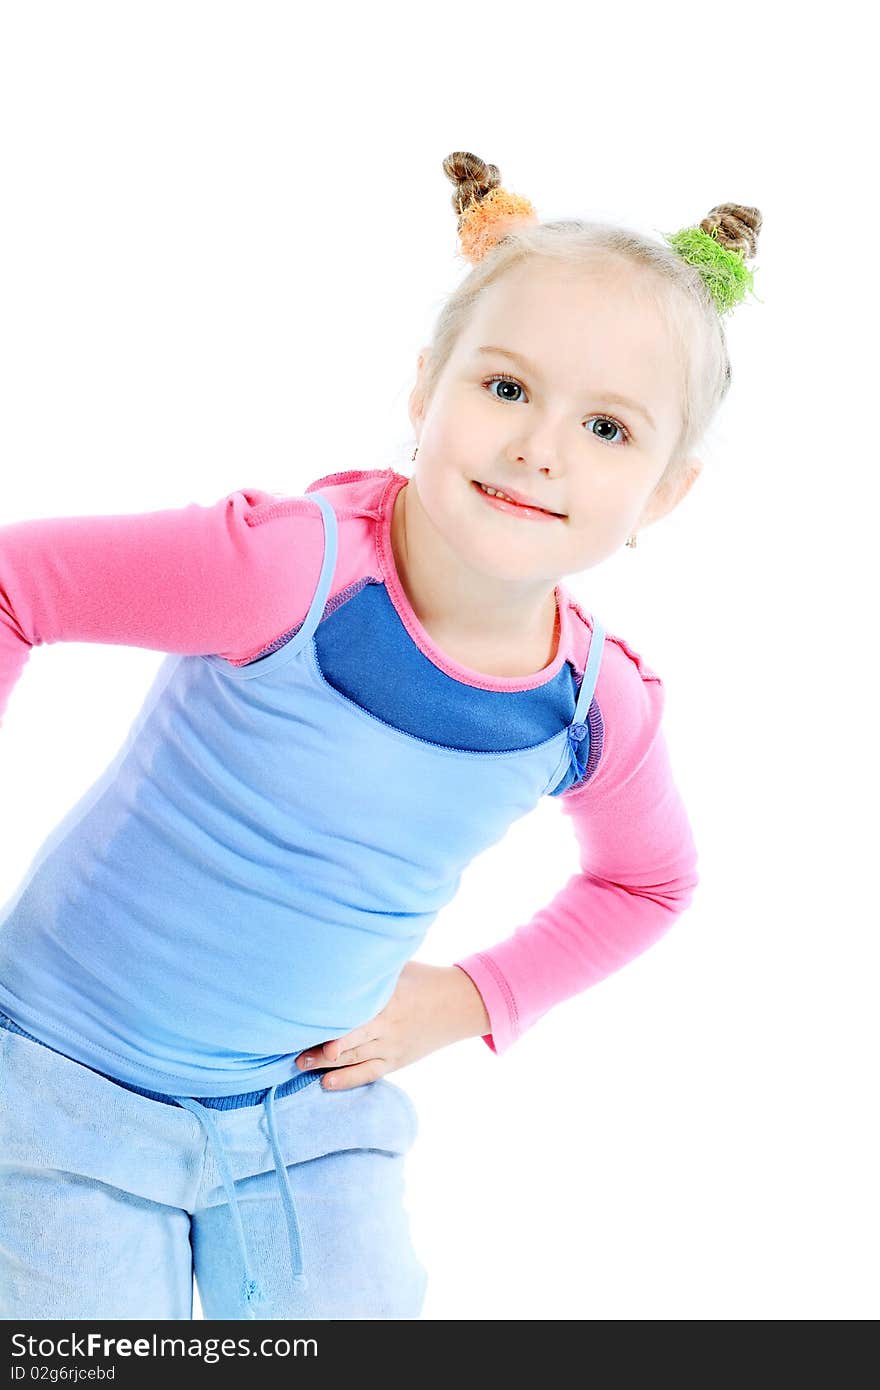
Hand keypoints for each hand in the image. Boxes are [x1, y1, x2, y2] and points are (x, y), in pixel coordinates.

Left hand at [294, 961, 490, 1091]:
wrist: (458, 1004)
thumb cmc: (424, 978)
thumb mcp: (400, 965)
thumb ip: (373, 966)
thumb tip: (340, 950)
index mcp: (388, 998)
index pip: (355, 1011)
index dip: (332, 1019)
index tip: (304, 1020)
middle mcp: (388, 1025)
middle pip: (350, 1038)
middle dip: (321, 1047)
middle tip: (294, 1051)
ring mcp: (392, 1045)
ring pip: (354, 1057)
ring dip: (326, 1063)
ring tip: (300, 1064)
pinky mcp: (396, 1060)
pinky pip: (369, 1073)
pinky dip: (348, 1080)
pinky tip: (325, 1083)